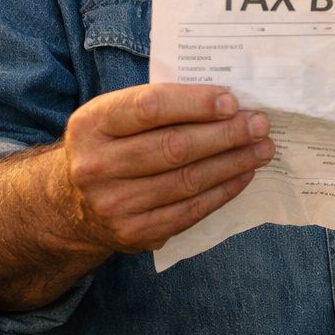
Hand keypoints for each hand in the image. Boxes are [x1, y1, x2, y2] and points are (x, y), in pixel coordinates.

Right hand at [60, 83, 274, 252]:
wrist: (73, 203)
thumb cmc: (112, 145)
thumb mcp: (116, 115)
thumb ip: (161, 104)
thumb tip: (228, 102)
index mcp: (91, 124)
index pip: (150, 107)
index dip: (196, 104)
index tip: (232, 101)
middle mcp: (96, 165)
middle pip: (174, 147)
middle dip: (226, 134)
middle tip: (260, 125)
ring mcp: (114, 204)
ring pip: (188, 181)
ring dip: (233, 163)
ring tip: (262, 148)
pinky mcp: (135, 233)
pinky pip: (191, 210)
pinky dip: (223, 190)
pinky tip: (243, 174)